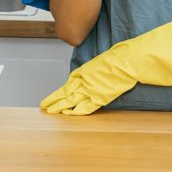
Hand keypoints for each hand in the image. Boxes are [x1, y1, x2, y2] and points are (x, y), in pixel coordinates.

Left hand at [40, 21, 171, 114]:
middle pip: (66, 92)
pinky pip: (85, 107)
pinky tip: (67, 114)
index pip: (70, 81)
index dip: (62, 90)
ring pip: (70, 99)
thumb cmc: (120, 56)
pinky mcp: (99, 97)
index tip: (56, 94)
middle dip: (55, 100)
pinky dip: (76, 111)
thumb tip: (100, 67)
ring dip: (60, 106)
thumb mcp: (105, 59)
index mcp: (86, 69)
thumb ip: (99, 66)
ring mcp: (91, 89)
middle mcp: (85, 79)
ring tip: (49, 111)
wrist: (128, 61)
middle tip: (44, 106)